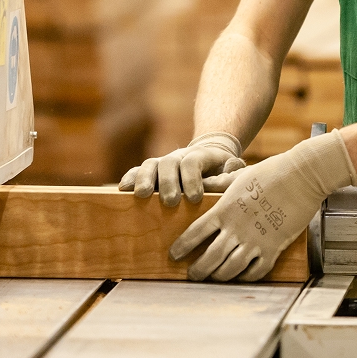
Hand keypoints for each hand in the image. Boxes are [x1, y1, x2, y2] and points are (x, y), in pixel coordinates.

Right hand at [118, 131, 244, 204]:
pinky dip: (130, 178)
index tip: (195, 198)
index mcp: (200, 156)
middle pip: (170, 163)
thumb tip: (233, 168)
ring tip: (142, 196)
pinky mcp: (151, 172)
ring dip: (145, 179)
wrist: (208, 160)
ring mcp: (163, 163)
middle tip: (171, 201)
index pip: (193, 162)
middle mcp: (179, 157)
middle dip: (169, 182)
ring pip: (151, 164)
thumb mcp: (230, 170)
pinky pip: (137, 171)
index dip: (192, 178)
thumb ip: (233, 171)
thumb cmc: (220, 172)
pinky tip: (122, 190)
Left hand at [169, 129, 356, 280]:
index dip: (182, 247)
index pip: (196, 233)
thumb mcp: (240, 177)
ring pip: (230, 269)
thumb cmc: (271, 172)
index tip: (174, 255)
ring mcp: (255, 241)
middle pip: (209, 258)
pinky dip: (246, 277)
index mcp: (225, 209)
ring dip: (218, 277)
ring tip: (213, 278)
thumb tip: (204, 183)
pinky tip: (241, 276)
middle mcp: (236, 228)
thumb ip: (220, 184)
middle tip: (191, 275)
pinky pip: (255, 271)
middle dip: (197, 271)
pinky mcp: (273, 249)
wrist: (301, 177)